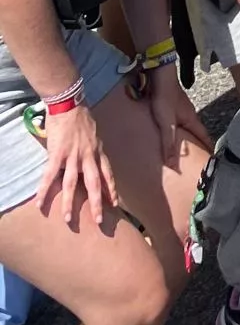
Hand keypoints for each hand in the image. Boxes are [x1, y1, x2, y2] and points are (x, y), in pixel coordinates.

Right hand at [36, 102, 116, 228]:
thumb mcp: (94, 133)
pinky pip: (50, 176)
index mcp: (98, 150)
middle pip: (95, 183)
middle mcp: (88, 155)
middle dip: (97, 203)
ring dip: (70, 203)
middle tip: (99, 221)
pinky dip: (44, 191)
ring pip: (73, 184)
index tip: (114, 204)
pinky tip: (39, 204)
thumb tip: (92, 158)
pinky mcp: (57, 154)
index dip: (111, 189)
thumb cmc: (81, 116)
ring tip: (69, 219)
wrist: (69, 102)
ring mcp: (73, 156)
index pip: (107, 173)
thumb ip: (93, 148)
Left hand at [147, 68, 212, 164]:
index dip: (208, 147)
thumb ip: (169, 143)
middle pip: (197, 131)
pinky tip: (173, 132)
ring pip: (188, 125)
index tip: (213, 158)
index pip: (204, 136)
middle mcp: (189, 114)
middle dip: (200, 143)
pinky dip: (180, 129)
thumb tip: (174, 165)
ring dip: (189, 136)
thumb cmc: (165, 98)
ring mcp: (182, 108)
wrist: (160, 75)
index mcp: (191, 119)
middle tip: (201, 157)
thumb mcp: (166, 123)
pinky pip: (179, 120)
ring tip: (187, 147)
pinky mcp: (174, 104)